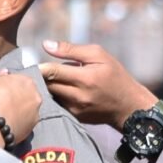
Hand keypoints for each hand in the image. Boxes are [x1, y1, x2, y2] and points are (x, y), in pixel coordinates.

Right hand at [0, 74, 40, 147]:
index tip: (1, 90)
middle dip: (17, 97)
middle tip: (4, 102)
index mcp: (26, 80)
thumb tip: (4, 75)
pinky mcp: (33, 127)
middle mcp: (35, 94)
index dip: (9, 85)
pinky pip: (25, 122)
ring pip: (27, 109)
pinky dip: (18, 122)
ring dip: (19, 110)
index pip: (19, 80)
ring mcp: (36, 112)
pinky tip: (8, 124)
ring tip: (5, 116)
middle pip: (26, 94)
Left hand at [38, 40, 156, 130]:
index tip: (33, 63)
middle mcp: (79, 96)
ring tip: (51, 80)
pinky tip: (60, 91)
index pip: (52, 72)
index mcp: (85, 78)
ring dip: (47, 87)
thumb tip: (45, 44)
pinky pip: (57, 105)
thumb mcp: (98, 55)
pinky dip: (55, 97)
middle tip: (40, 70)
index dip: (40, 67)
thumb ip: (71, 50)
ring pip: (50, 96)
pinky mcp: (75, 117)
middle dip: (41, 77)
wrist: (128, 106)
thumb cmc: (114, 75)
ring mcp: (76, 109)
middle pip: (47, 85)